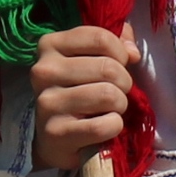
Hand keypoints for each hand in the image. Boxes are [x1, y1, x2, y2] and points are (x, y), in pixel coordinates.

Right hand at [32, 26, 140, 169]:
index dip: (121, 53)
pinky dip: (114, 127)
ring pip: (108, 95)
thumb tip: (132, 53)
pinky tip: (104, 127)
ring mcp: (47, 102)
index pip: (100, 38)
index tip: (120, 64)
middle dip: (124, 82)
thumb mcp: (93, 57)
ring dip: (120, 105)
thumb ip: (116, 41)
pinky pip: (102, 126)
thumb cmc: (80, 89)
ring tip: (109, 109)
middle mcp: (43, 71)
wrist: (55, 138)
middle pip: (108, 68)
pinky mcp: (54, 132)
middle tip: (116, 92)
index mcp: (50, 45)